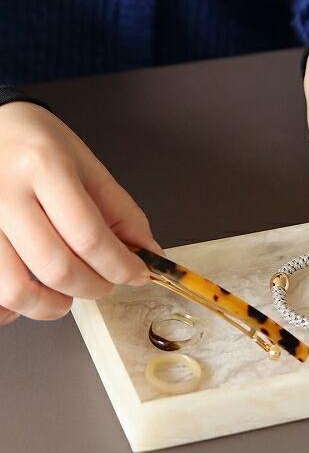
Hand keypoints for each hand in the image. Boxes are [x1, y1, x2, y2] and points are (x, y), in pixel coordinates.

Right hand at [0, 102, 161, 324]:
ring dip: (53, 305)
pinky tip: (31, 294)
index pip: (89, 236)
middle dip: (94, 287)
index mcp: (44, 167)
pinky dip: (13, 307)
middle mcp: (4, 193)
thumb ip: (122, 214)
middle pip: (57, 267)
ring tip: (67, 295)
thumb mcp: (89, 167)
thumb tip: (150, 256)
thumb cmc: (39, 145)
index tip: (138, 275)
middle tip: (105, 282)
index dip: (121, 266)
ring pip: (15, 289)